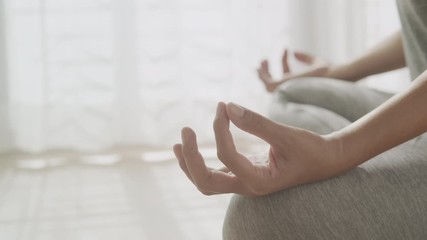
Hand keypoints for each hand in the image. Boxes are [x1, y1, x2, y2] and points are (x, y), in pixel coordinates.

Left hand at [173, 102, 346, 195]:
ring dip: (190, 164)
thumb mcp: (286, 135)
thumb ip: (257, 122)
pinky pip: (215, 174)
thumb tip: (227, 106)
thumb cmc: (310, 150)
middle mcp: (248, 187)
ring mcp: (244, 183)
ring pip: (206, 183)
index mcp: (260, 182)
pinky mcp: (244, 175)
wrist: (325, 162)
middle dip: (191, 158)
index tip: (222, 107)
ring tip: (180, 143)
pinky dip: (200, 162)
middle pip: (206, 182)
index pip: (227, 157)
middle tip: (185, 131)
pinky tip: (192, 148)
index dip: (220, 130)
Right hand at [257, 49, 329, 92]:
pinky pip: (267, 82)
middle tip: (264, 59)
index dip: (284, 59)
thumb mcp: (316, 62)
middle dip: (268, 71)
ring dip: (263, 73)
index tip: (286, 48)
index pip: (287, 72)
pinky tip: (260, 66)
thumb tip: (294, 51)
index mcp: (298, 84)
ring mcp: (287, 88)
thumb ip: (305, 58)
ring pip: (269, 84)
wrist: (330, 76)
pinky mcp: (283, 87)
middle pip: (275, 80)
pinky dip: (262, 75)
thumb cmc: (329, 72)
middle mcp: (292, 88)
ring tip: (262, 61)